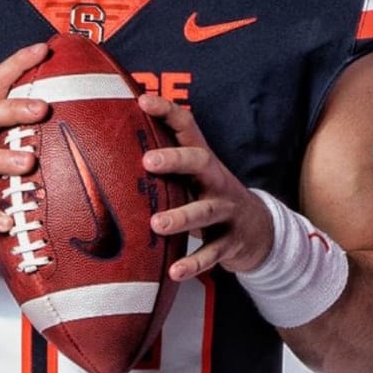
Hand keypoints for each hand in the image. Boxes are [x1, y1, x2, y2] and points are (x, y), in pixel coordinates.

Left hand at [139, 94, 274, 280]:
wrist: (261, 232)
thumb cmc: (211, 197)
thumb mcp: (194, 176)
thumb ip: (165, 162)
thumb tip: (111, 142)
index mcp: (203, 161)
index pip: (187, 127)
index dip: (167, 111)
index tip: (142, 100)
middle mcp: (216, 181)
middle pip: (200, 162)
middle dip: (176, 159)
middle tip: (148, 161)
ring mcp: (226, 211)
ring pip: (205, 211)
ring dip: (181, 217)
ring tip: (157, 224)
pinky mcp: (231, 243)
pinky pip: (213, 254)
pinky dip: (194, 263)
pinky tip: (175, 271)